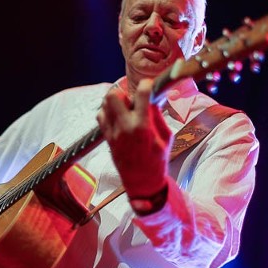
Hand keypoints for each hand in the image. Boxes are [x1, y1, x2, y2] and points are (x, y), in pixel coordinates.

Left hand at [97, 79, 170, 198]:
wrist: (142, 183)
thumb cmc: (158, 161)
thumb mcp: (166, 137)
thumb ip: (158, 116)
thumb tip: (153, 98)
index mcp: (143, 126)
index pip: (141, 94)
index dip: (146, 85)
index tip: (150, 85)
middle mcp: (124, 127)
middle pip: (113, 95)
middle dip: (124, 91)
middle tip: (133, 99)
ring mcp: (112, 132)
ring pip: (105, 104)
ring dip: (116, 102)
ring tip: (126, 108)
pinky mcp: (106, 137)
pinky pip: (101, 116)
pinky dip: (108, 112)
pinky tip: (119, 117)